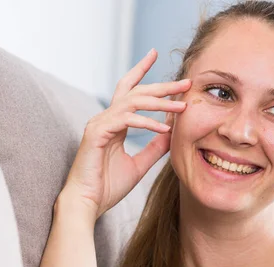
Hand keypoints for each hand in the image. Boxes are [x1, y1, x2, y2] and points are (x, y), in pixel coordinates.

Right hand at [61, 48, 191, 220]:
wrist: (88, 204)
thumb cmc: (108, 186)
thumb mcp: (140, 163)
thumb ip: (155, 147)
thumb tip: (172, 133)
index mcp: (114, 123)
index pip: (129, 91)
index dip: (141, 72)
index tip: (154, 56)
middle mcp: (105, 118)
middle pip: (135, 92)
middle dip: (162, 85)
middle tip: (185, 82)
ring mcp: (99, 124)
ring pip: (132, 102)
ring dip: (160, 103)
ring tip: (182, 106)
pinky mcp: (97, 134)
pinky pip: (126, 120)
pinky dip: (146, 122)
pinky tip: (164, 127)